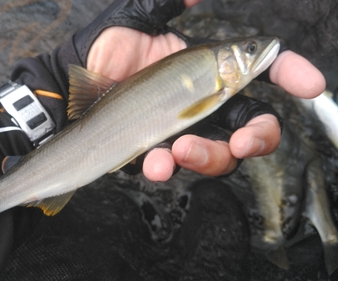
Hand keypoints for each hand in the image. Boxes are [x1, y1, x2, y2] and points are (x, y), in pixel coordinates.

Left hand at [86, 14, 324, 180]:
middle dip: (258, 137)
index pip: (258, 75)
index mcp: (205, 70)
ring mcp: (177, 130)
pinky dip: (166, 168)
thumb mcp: (140, 16)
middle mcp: (199, 103)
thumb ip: (171, 2)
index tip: (309, 84)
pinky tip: (154, 161)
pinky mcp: (151, 149)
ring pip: (216, 155)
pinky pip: (169, 167)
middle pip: (249, 127)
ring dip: (210, 157)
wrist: (70, 76)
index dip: (289, 76)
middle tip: (246, 140)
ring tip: (182, 149)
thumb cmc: (105, 46)